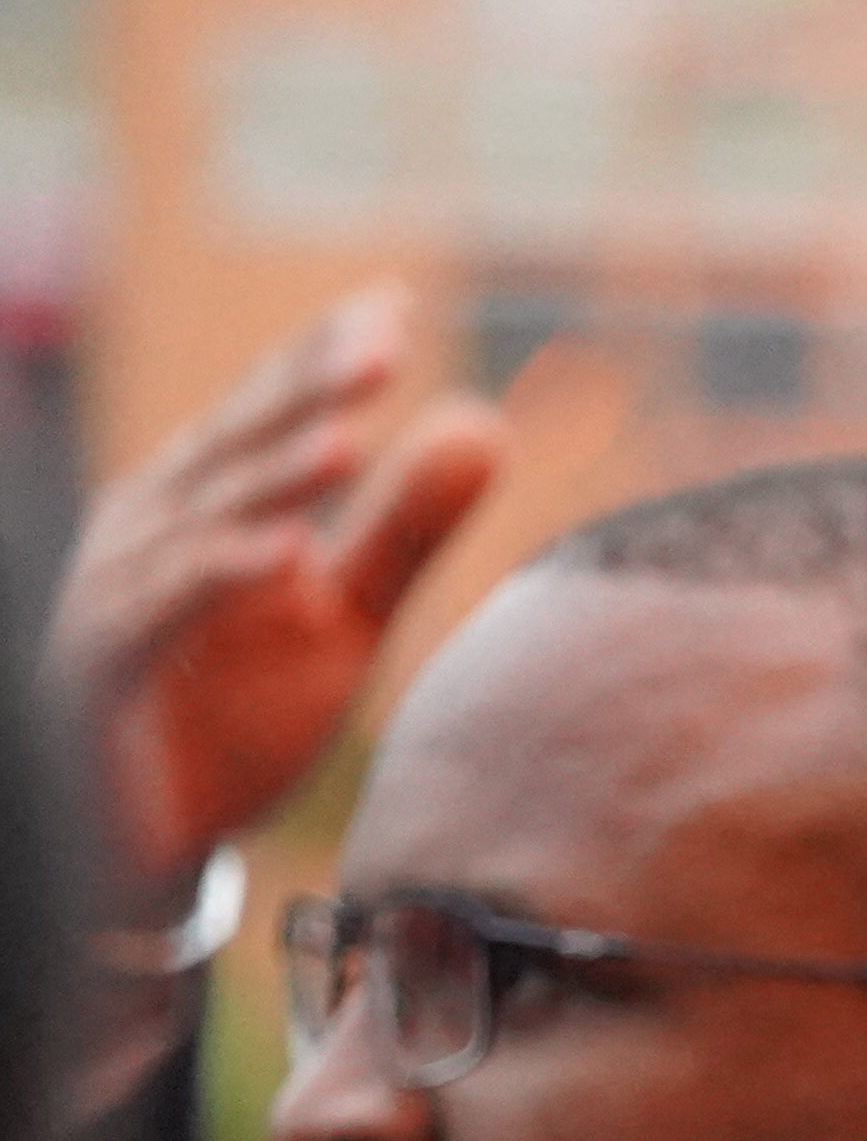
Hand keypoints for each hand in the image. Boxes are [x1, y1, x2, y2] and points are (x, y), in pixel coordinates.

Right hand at [42, 286, 501, 912]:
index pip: (268, 410)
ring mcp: (120, 585)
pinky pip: (166, 604)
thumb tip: (485, 422)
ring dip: (273, 475)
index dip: (323, 357)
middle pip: (237, 442)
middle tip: (384, 346)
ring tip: (348, 440)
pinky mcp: (106, 658)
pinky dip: (223, 572)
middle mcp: (154, 524)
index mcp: (206, 499)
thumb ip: (407, 526)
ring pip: (203, 513)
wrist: (151, 833)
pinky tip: (287, 554)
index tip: (396, 308)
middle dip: (304, 389)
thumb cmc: (237, 710)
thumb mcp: (346, 616)